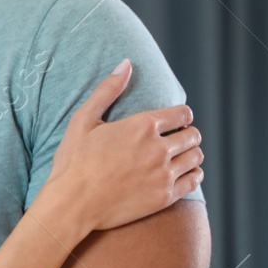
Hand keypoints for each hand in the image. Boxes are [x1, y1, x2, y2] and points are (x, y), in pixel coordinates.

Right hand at [42, 58, 203, 232]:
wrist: (71, 204)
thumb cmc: (73, 161)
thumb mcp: (83, 120)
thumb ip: (107, 90)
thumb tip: (126, 63)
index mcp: (141, 126)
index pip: (182, 114)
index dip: (179, 116)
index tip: (172, 121)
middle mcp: (158, 149)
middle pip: (193, 135)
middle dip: (185, 134)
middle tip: (173, 139)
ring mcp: (163, 174)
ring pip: (196, 157)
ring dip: (190, 154)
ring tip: (176, 156)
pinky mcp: (165, 196)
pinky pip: (195, 180)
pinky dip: (192, 174)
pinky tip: (178, 174)